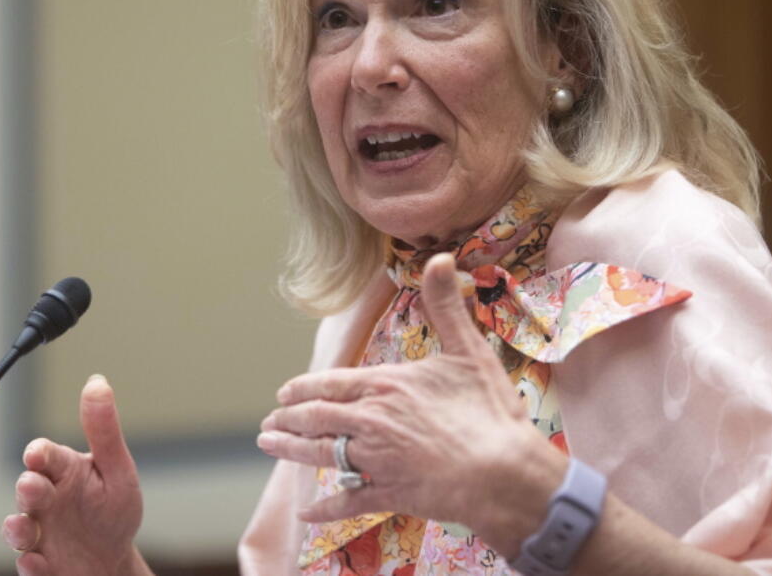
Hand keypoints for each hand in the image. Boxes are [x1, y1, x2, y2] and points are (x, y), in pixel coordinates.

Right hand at [2, 375, 146, 575]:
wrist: (111, 561)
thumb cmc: (113, 510)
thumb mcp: (117, 470)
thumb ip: (104, 430)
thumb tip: (97, 382)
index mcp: (64, 471)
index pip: (46, 456)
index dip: (39, 453)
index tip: (36, 453)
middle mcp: (46, 499)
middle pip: (29, 490)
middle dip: (27, 488)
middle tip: (30, 486)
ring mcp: (39, 532)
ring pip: (19, 528)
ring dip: (17, 528)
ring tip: (23, 529)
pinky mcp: (40, 563)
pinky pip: (29, 565)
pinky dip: (30, 564)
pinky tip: (37, 562)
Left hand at [256, 253, 565, 555]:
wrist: (503, 473)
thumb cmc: (489, 411)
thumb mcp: (468, 350)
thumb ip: (446, 305)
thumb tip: (440, 258)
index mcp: (385, 385)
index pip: (330, 385)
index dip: (304, 389)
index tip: (284, 394)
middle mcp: (369, 421)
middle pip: (317, 419)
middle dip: (288, 420)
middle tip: (268, 423)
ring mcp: (375, 459)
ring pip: (321, 454)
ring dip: (291, 451)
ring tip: (269, 446)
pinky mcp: (387, 493)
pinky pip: (347, 501)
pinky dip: (324, 508)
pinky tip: (307, 514)